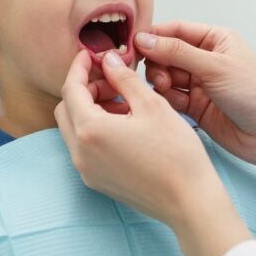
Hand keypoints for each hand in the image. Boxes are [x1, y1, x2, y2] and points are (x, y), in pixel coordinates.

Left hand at [55, 50, 252, 255]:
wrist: (189, 200)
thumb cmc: (175, 153)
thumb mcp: (151, 105)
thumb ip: (124, 78)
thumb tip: (108, 60)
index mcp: (89, 130)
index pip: (70, 89)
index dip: (79, 67)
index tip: (91, 55)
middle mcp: (80, 153)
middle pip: (66, 109)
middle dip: (85, 89)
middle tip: (112, 81)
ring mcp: (86, 171)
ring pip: (74, 129)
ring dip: (90, 109)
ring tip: (125, 103)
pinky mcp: (97, 181)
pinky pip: (85, 148)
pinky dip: (95, 130)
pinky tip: (125, 125)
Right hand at [138, 21, 255, 167]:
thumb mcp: (215, 67)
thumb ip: (177, 52)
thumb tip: (146, 39)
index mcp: (216, 40)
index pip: (176, 30)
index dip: (154, 36)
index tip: (135, 45)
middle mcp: (206, 59)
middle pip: (165, 54)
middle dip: (157, 63)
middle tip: (159, 76)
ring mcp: (199, 83)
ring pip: (165, 76)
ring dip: (161, 82)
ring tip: (167, 89)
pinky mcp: (194, 105)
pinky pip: (170, 96)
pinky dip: (168, 99)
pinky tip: (176, 104)